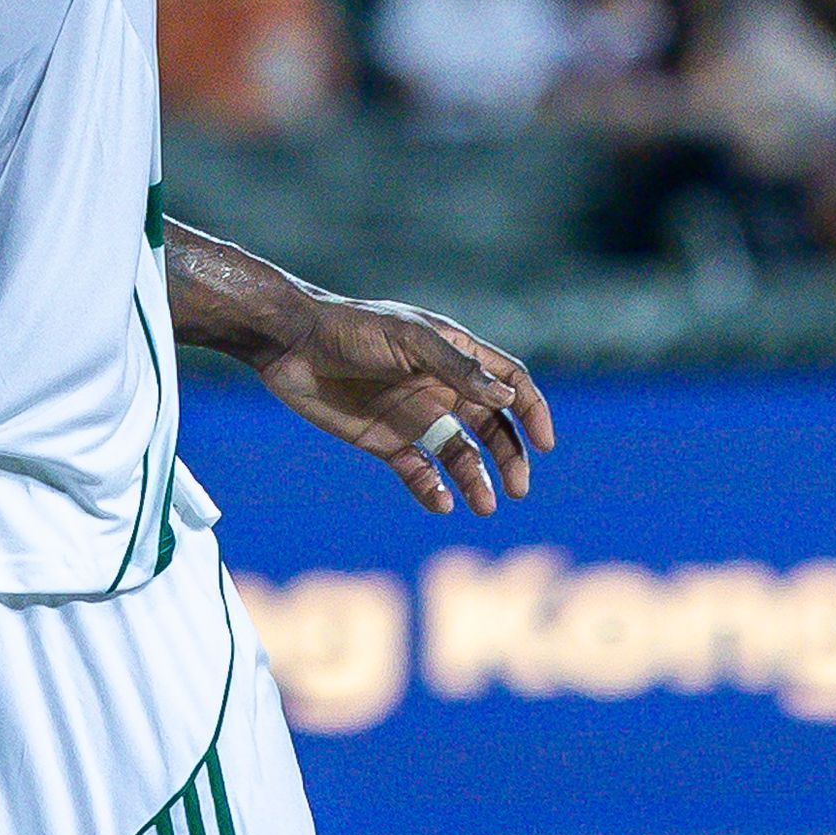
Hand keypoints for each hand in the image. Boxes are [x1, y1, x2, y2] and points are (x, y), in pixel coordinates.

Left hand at [251, 288, 557, 517]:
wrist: (290, 344)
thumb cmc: (351, 329)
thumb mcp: (408, 340)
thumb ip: (456, 368)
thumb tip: (506, 397)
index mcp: (454, 354)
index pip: (508, 382)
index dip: (531, 410)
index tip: (544, 443)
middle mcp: (441, 387)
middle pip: (491, 427)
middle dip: (510, 456)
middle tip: (519, 488)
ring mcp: (414, 416)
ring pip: (459, 455)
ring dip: (476, 479)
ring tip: (484, 506)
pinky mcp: (384, 441)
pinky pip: (418, 470)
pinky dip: (432, 488)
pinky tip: (441, 502)